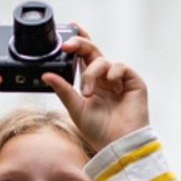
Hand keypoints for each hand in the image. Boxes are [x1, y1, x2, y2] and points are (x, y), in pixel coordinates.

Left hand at [43, 28, 149, 151]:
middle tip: (68, 45)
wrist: (118, 144)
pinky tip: (111, 85)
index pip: (83, 57)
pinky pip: (120, 67)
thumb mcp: (75, 108)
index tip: (65, 35)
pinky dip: (113, 72)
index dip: (77, 43)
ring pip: (103, 61)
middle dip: (80, 44)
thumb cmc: (99, 131)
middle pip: (92, 51)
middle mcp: (105, 78)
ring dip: (92, 73)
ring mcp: (120, 80)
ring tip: (88, 93)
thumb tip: (46, 74)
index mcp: (92, 82)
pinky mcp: (134, 82)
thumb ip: (63, 90)